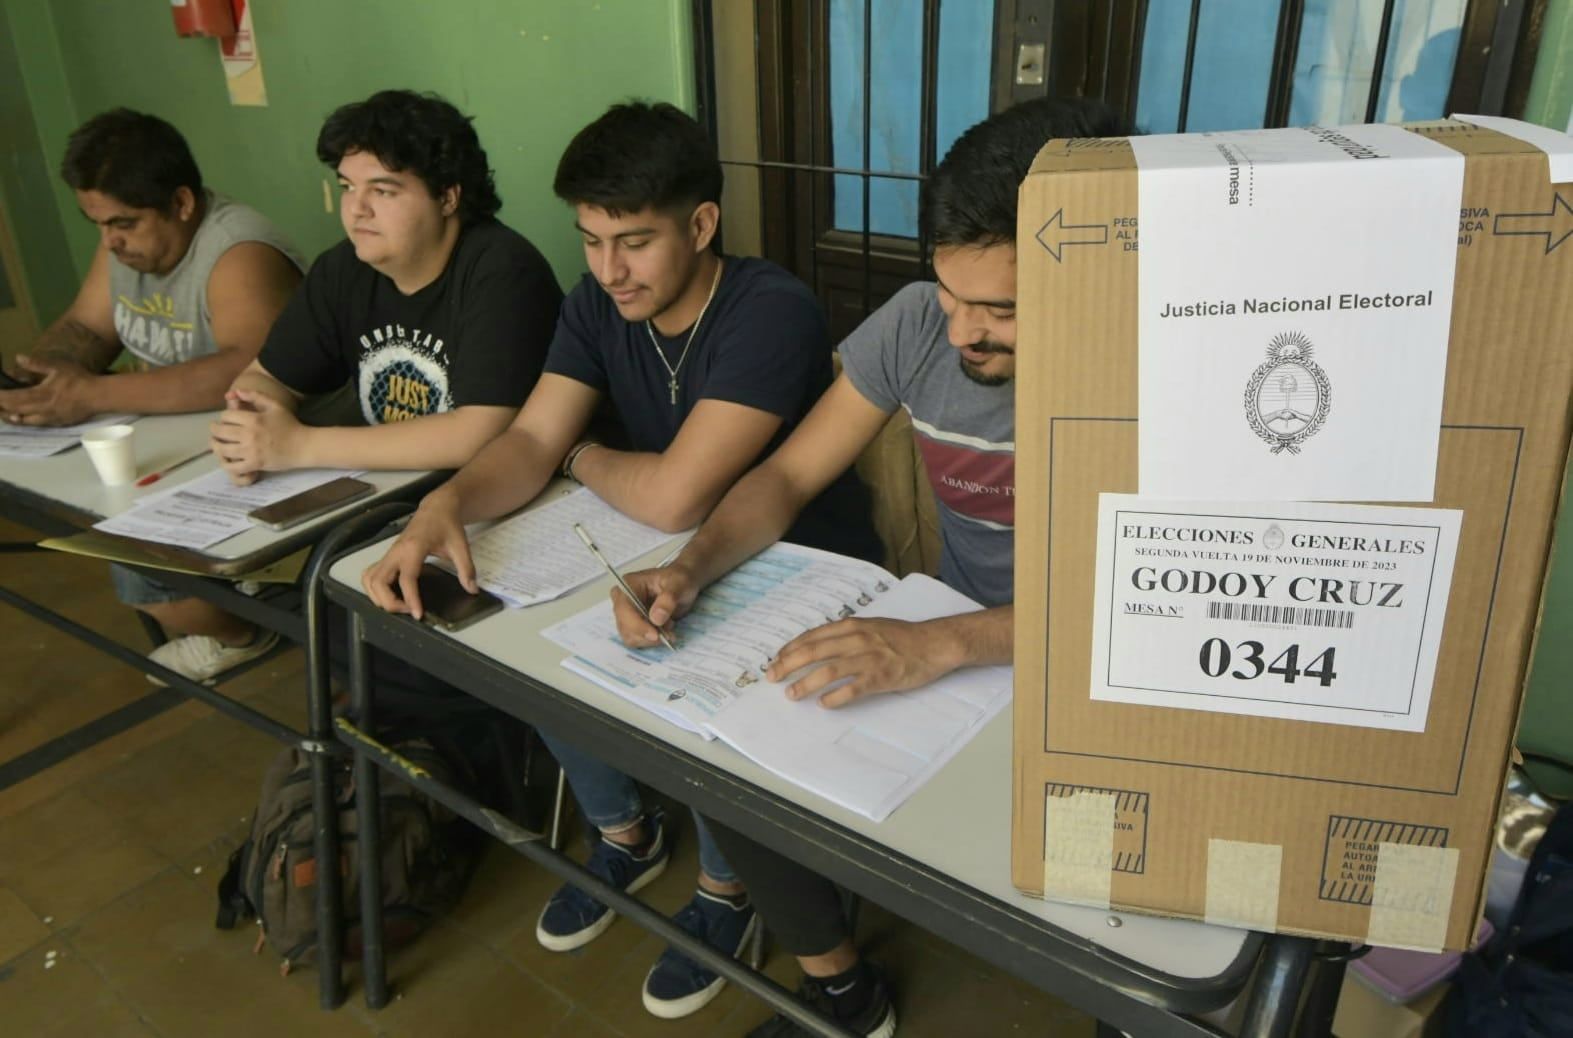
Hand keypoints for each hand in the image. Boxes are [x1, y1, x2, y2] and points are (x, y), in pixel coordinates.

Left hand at [0, 354, 99, 425]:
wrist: (99, 396)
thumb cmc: (79, 379)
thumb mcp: (58, 367)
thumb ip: (37, 364)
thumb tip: (18, 358)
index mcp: (41, 394)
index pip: (14, 398)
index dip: (1, 397)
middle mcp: (42, 409)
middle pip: (16, 411)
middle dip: (2, 408)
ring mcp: (50, 418)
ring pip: (25, 420)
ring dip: (12, 417)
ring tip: (4, 414)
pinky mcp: (58, 422)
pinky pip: (37, 424)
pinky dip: (26, 421)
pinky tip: (23, 418)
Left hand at [210, 388, 303, 482]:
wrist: (303, 446)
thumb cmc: (289, 424)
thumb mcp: (274, 405)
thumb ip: (254, 396)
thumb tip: (233, 393)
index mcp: (254, 419)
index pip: (226, 416)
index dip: (224, 416)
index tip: (228, 420)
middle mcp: (250, 435)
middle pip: (220, 432)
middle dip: (215, 430)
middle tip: (216, 431)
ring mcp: (251, 451)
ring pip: (222, 449)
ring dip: (216, 446)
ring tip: (217, 444)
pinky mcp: (255, 464)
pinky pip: (233, 467)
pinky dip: (226, 464)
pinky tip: (227, 460)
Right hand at [361, 490, 473, 617]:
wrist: (437, 508)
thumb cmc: (446, 524)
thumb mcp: (461, 546)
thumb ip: (467, 568)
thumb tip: (471, 589)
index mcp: (414, 548)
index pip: (406, 579)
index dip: (411, 599)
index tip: (418, 614)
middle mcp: (396, 551)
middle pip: (378, 582)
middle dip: (389, 602)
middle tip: (408, 611)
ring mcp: (389, 553)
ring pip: (370, 579)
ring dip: (378, 597)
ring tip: (398, 606)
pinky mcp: (388, 556)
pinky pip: (371, 574)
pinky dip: (374, 588)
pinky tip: (388, 595)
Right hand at [611, 563, 699, 647]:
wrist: (683, 584)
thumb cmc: (679, 580)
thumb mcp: (678, 584)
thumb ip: (668, 600)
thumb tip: (656, 619)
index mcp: (628, 585)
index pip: (624, 609)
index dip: (637, 625)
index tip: (655, 635)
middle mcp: (622, 600)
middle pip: (624, 627)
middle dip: (647, 635)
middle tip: (668, 633)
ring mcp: (627, 615)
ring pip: (631, 637)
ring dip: (651, 639)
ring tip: (668, 626)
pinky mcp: (634, 625)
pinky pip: (638, 640)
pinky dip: (652, 641)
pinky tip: (665, 631)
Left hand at [765, 617, 955, 708]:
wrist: (933, 644)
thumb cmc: (901, 637)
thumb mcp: (870, 626)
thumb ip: (846, 634)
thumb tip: (820, 645)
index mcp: (852, 626)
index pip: (812, 636)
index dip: (791, 649)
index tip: (776, 660)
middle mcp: (856, 639)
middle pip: (813, 652)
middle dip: (788, 665)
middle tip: (772, 677)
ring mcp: (868, 658)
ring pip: (829, 670)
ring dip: (806, 683)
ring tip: (792, 695)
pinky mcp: (881, 677)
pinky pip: (852, 689)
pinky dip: (835, 697)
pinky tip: (824, 704)